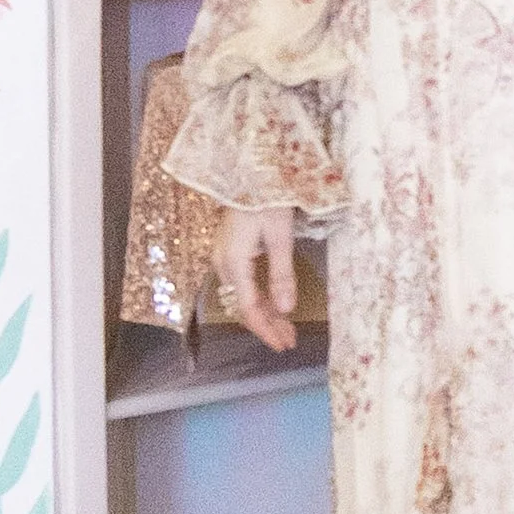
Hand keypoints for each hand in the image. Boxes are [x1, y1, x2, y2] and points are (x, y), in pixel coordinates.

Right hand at [213, 206, 299, 352]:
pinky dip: (259, 295)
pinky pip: (243, 282)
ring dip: (264, 312)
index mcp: (233, 263)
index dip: (266, 330)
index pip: (248, 309)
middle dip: (267, 324)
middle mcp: (223, 263)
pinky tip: (274, 303)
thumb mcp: (280, 237)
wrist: (250, 167)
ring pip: (244, 295)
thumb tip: (286, 310)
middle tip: (290, 340)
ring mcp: (224, 256)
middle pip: (244, 305)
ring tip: (286, 327)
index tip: (284, 345)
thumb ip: (281, 275)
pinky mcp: (230, 249)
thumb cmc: (267, 197)